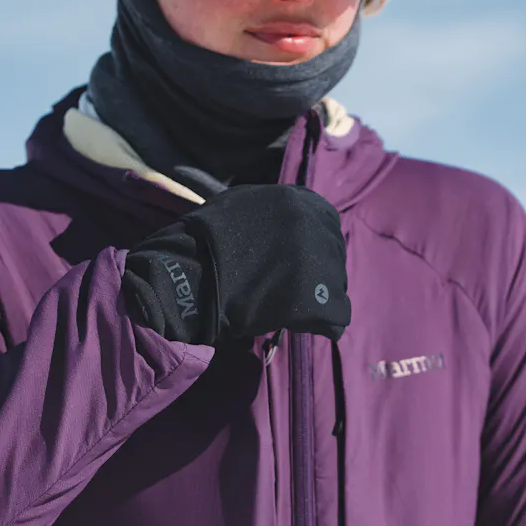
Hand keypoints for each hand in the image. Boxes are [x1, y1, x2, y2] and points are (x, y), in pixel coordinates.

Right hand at [122, 184, 350, 345]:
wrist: (188, 277)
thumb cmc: (203, 241)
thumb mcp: (237, 203)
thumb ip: (267, 207)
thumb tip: (283, 213)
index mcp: (298, 199)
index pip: (326, 221)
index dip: (314, 243)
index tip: (300, 259)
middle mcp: (314, 225)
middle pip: (334, 252)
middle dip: (320, 270)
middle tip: (298, 287)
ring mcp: (318, 261)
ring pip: (337, 283)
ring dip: (320, 295)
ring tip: (295, 307)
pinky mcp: (316, 298)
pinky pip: (337, 315)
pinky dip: (323, 323)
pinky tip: (302, 325)